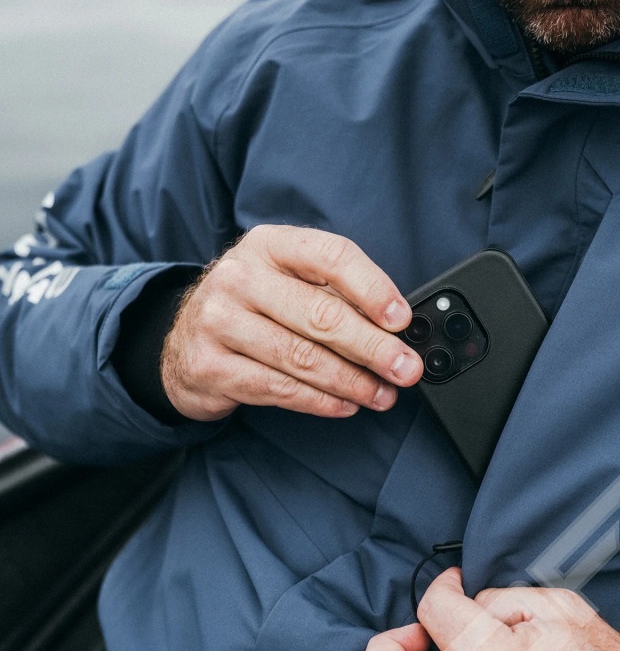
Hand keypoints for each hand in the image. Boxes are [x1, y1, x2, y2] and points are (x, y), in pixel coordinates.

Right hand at [161, 225, 422, 420]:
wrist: (182, 341)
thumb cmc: (253, 307)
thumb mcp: (286, 281)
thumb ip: (335, 295)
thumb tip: (395, 328)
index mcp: (269, 245)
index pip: (331, 256)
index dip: (373, 288)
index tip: (402, 319)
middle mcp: (240, 277)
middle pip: (321, 314)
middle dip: (373, 347)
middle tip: (405, 368)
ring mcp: (219, 322)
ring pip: (302, 357)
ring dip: (352, 381)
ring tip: (383, 394)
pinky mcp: (211, 366)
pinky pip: (278, 389)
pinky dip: (320, 401)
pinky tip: (346, 404)